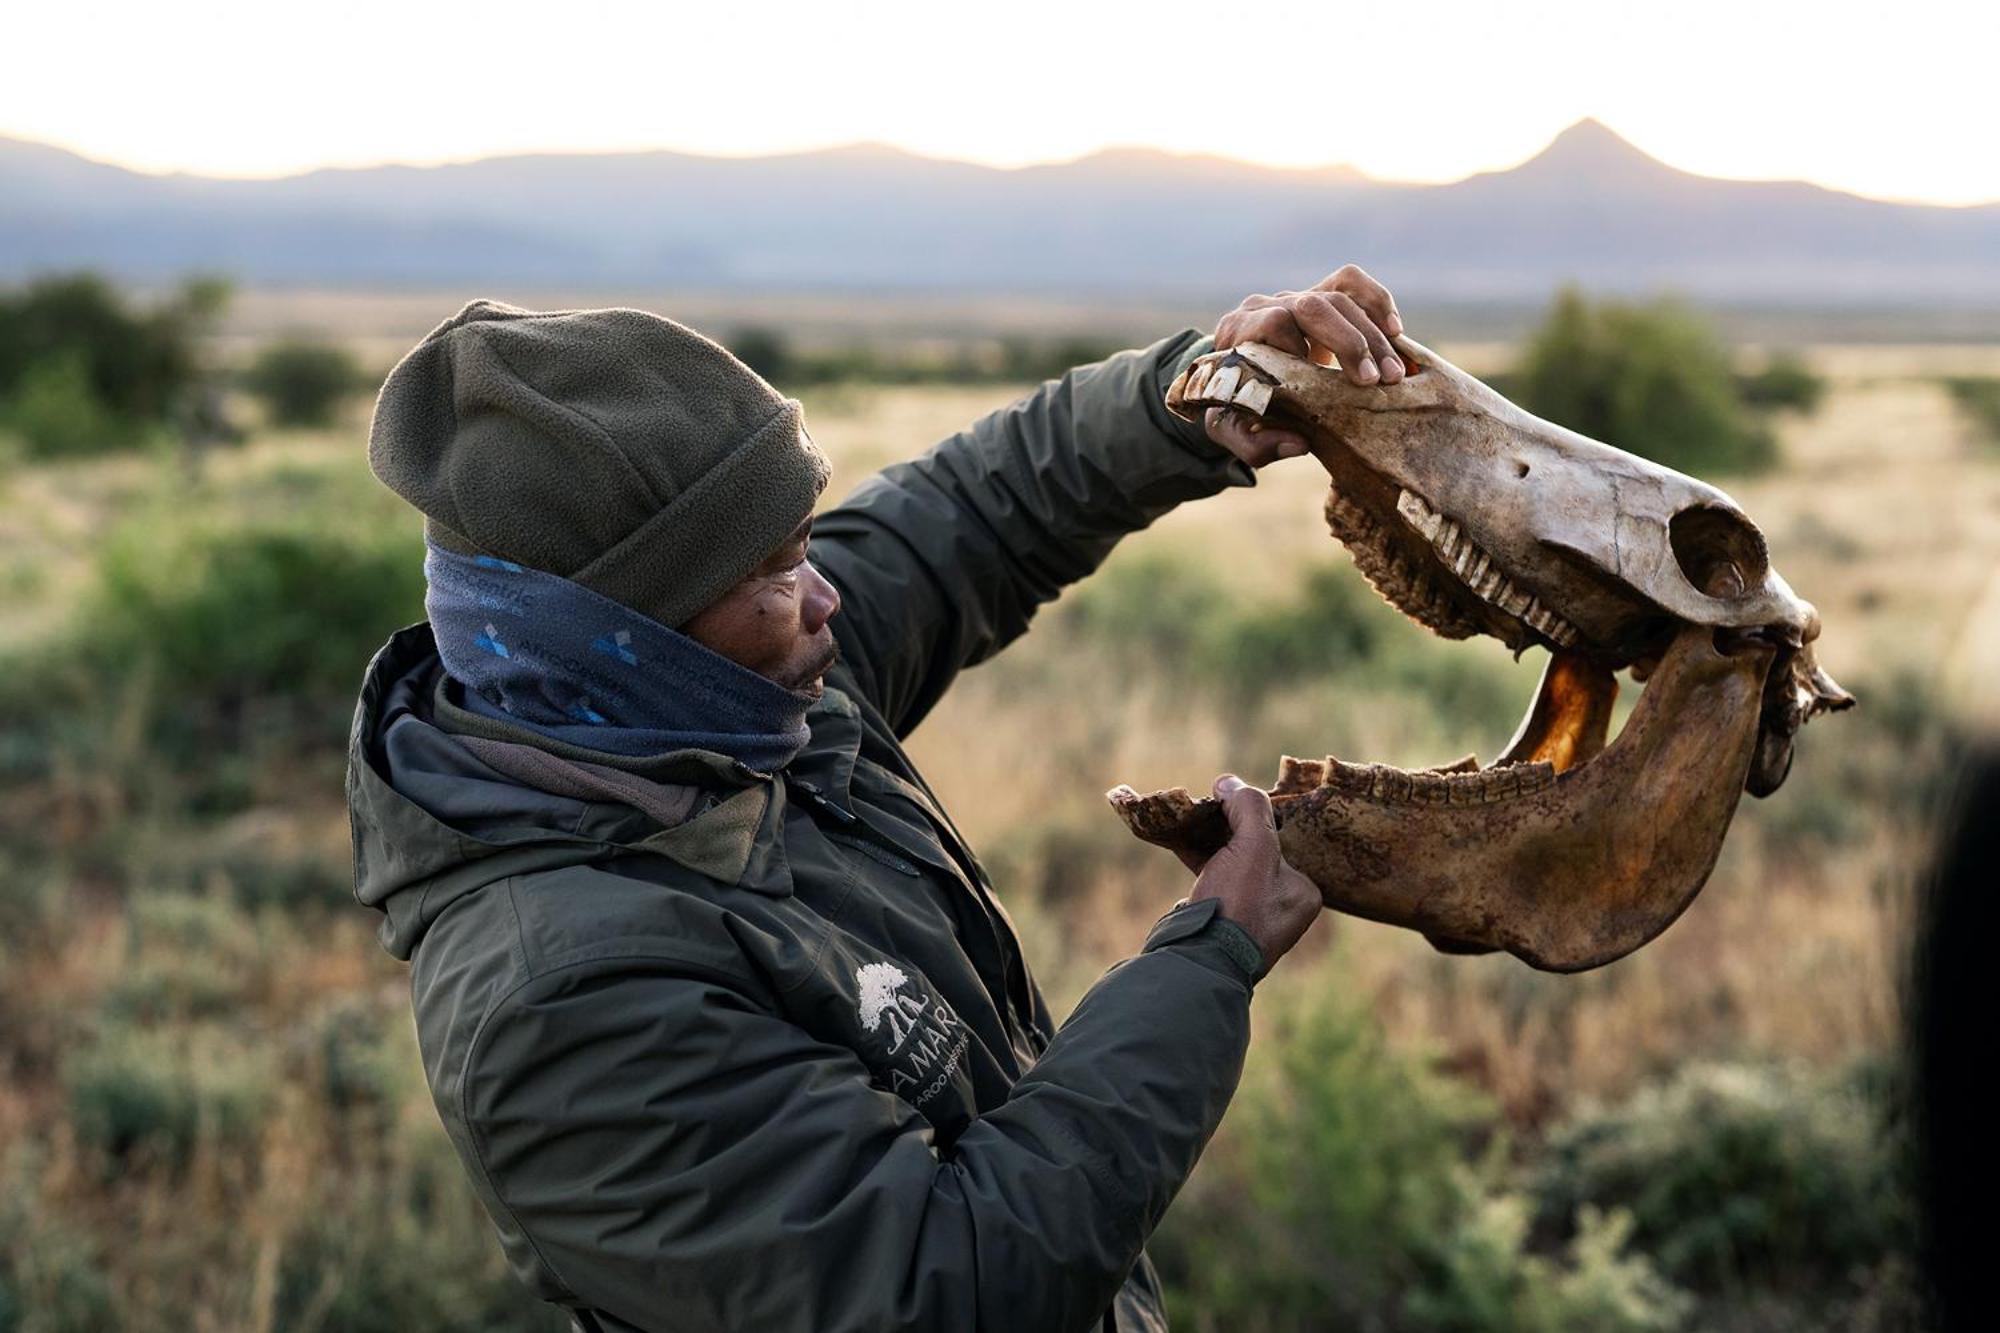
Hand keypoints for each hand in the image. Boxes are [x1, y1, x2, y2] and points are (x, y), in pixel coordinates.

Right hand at [1183, 774, 1321, 970]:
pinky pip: (1212, 879)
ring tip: (1189, 818)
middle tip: (1208, 806)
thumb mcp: (1253, 847)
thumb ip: (1248, 807)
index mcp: (1304, 892)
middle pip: (1254, 850)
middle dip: (1229, 828)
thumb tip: (1229, 782)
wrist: (1199, 959)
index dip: (1255, 816)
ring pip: (1230, 864)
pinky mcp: (1219, 922)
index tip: (1229, 800)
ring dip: (1209, 841)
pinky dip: (1197, 859)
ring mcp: (1250, 917)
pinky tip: (1178, 838)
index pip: (1282, 839)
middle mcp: (1283, 907)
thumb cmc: (1238, 905)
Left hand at [1202, 265, 1405, 466]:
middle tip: (1376, 382)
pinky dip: (1376, 302)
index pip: (1275, 323)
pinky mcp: (1318, 292)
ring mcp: (1293, 296)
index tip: (1326, 389)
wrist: (1240, 379)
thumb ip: (1256, 443)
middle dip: (1350, 342)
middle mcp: (1263, 307)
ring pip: (1338, 296)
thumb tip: (1299, 445)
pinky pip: (1350, 281)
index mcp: (1238, 333)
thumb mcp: (1236, 432)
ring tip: (1395, 374)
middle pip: (1312, 305)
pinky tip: (1396, 333)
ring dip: (1373, 335)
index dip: (1305, 350)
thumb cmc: (1239, 409)